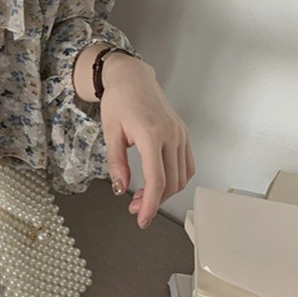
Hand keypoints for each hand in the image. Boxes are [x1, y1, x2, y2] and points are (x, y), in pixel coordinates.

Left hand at [99, 55, 195, 229]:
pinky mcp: (183, 133)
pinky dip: (176, 178)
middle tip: (135, 207)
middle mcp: (171, 135)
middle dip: (154, 201)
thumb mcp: (110, 133)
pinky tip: (159, 181)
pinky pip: (187, 164)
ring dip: (165, 192)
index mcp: (152, 135)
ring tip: (145, 196)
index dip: (151, 205)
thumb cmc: (119, 100)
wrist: (132, 77)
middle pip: (171, 183)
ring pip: (182, 176)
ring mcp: (181, 134)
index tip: (142, 219)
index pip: (157, 180)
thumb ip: (117, 163)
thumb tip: (120, 188)